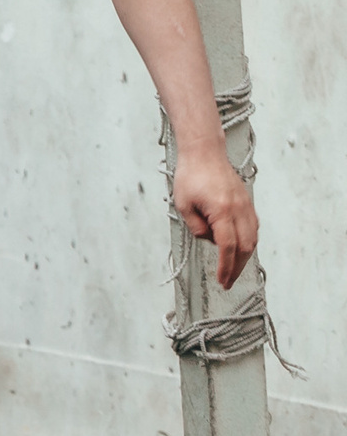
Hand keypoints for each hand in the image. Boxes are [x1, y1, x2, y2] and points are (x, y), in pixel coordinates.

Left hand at [172, 148, 258, 289]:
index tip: (222, 280)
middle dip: (237, 268)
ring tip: (232, 270)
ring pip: (252, 239)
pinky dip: (247, 242)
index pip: (227, 247)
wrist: (205, 154)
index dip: (226, 267)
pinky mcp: (247, 203)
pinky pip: (252, 228)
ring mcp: (246, 206)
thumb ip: (196, 227)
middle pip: (245, 247)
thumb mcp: (183, 204)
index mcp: (222, 211)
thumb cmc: (191, 175)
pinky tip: (237, 248)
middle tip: (228, 281)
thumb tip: (208, 240)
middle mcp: (239, 210)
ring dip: (243, 257)